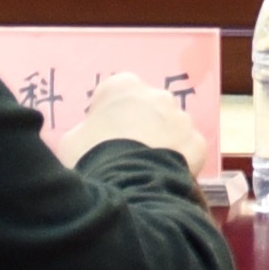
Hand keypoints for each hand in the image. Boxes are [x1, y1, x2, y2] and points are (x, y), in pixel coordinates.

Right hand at [73, 70, 201, 165]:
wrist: (127, 183)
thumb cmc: (92, 156)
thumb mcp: (70, 140)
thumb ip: (85, 130)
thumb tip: (92, 136)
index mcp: (122, 86)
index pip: (116, 93)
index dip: (108, 114)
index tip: (102, 134)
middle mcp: (157, 94)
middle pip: (148, 108)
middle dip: (140, 125)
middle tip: (126, 152)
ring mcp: (181, 117)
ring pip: (171, 128)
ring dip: (161, 142)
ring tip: (144, 168)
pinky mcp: (197, 141)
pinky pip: (187, 150)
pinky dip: (178, 161)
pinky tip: (162, 176)